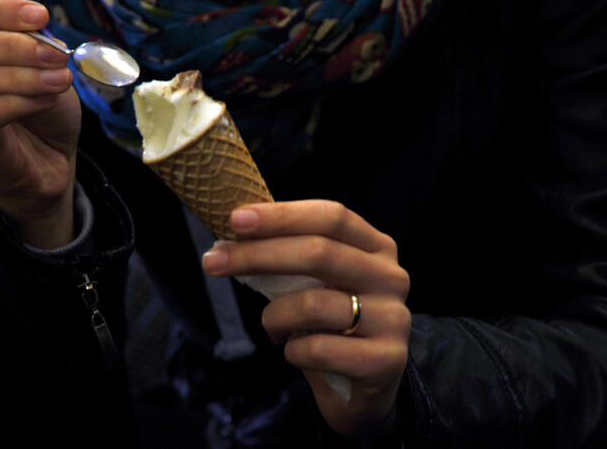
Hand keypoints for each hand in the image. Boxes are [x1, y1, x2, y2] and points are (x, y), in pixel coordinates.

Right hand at [0, 0, 81, 247]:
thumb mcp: (46, 60)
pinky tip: (47, 101)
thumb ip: (29, 30)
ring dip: (22, 77)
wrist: (53, 155)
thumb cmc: (45, 103)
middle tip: (59, 53)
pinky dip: (20, 104)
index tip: (42, 15)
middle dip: (14, 45)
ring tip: (60, 80)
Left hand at [202, 200, 410, 436]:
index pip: (331, 216)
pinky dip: (292, 351)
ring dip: (273, 315)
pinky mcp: (386, 360)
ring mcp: (393, 319)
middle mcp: (391, 277)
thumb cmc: (332, 326)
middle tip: (213, 261)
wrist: (363, 390)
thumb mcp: (320, 283)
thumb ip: (293, 256)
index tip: (235, 220)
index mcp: (376, 247)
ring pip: (313, 304)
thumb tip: (236, 233)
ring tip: (270, 326)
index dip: (282, 216)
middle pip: (319, 253)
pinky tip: (294, 352)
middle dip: (258, 255)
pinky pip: (319, 349)